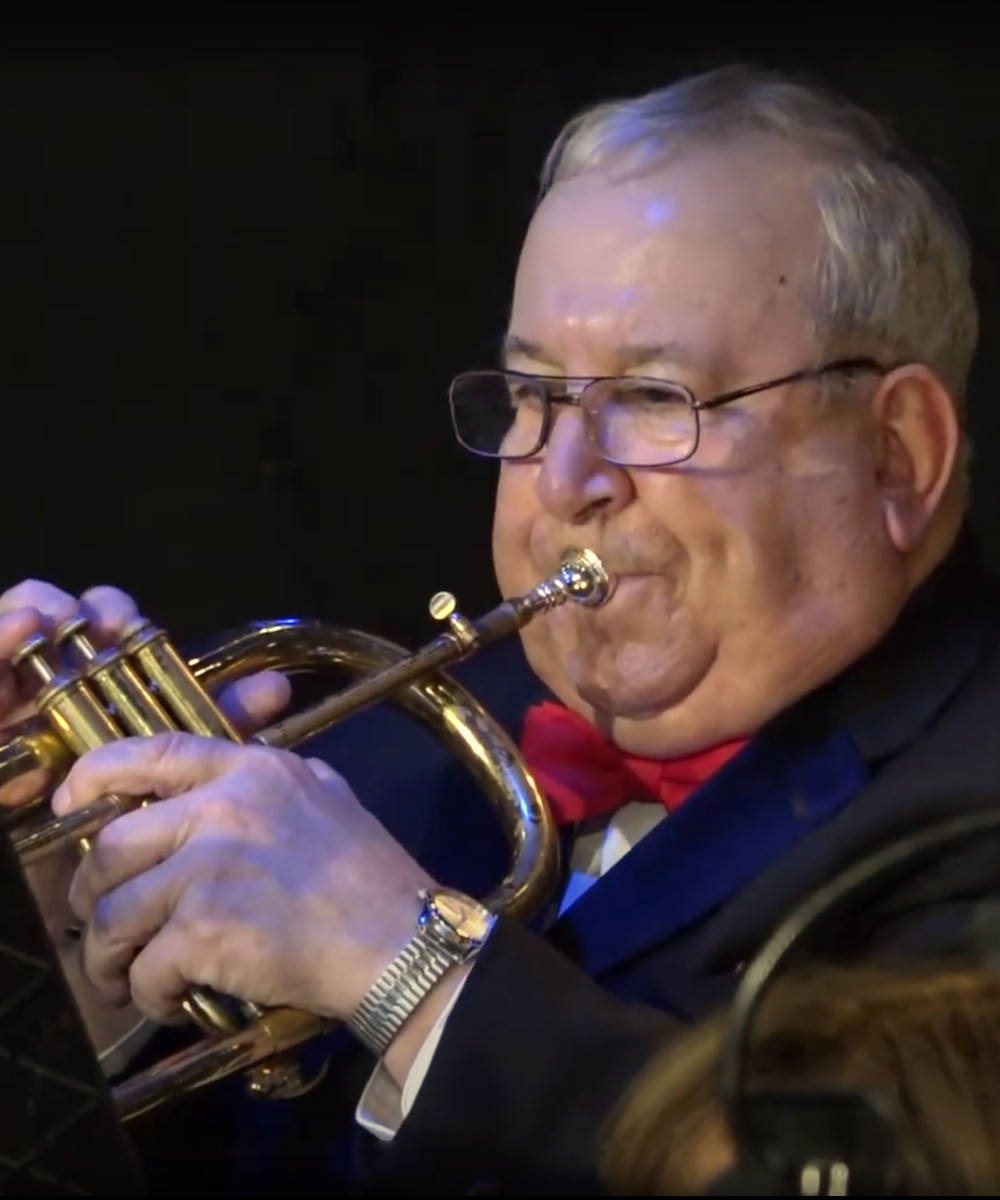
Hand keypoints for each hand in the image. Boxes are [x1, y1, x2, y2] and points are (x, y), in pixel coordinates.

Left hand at [52, 733, 437, 1031]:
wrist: (399, 940)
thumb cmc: (371, 875)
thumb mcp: (330, 796)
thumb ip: (282, 777)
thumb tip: (245, 772)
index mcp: (252, 771)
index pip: (153, 752)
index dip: (95, 775)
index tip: (71, 803)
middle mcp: (222, 809)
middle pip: (112, 844)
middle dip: (91, 893)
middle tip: (102, 924)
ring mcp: (208, 869)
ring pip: (114, 912)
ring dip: (108, 955)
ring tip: (123, 977)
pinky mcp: (203, 930)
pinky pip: (145, 968)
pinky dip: (147, 994)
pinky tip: (169, 1001)